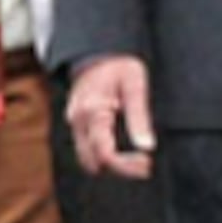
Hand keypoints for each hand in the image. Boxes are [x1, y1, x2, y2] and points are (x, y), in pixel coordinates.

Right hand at [68, 54, 155, 179]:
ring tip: (137, 158)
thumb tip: (146, 147)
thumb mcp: (135, 85)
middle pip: (92, 163)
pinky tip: (123, 150)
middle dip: (119, 169)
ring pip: (87, 160)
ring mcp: (74, 123)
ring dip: (110, 165)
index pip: (105, 154)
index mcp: (93, 111)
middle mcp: (78, 120)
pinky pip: (86, 150)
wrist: (97, 53)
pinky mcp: (76, 124)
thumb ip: (139, 117)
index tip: (147, 161)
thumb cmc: (119, 66)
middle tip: (145, 162)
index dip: (127, 166)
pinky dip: (103, 156)